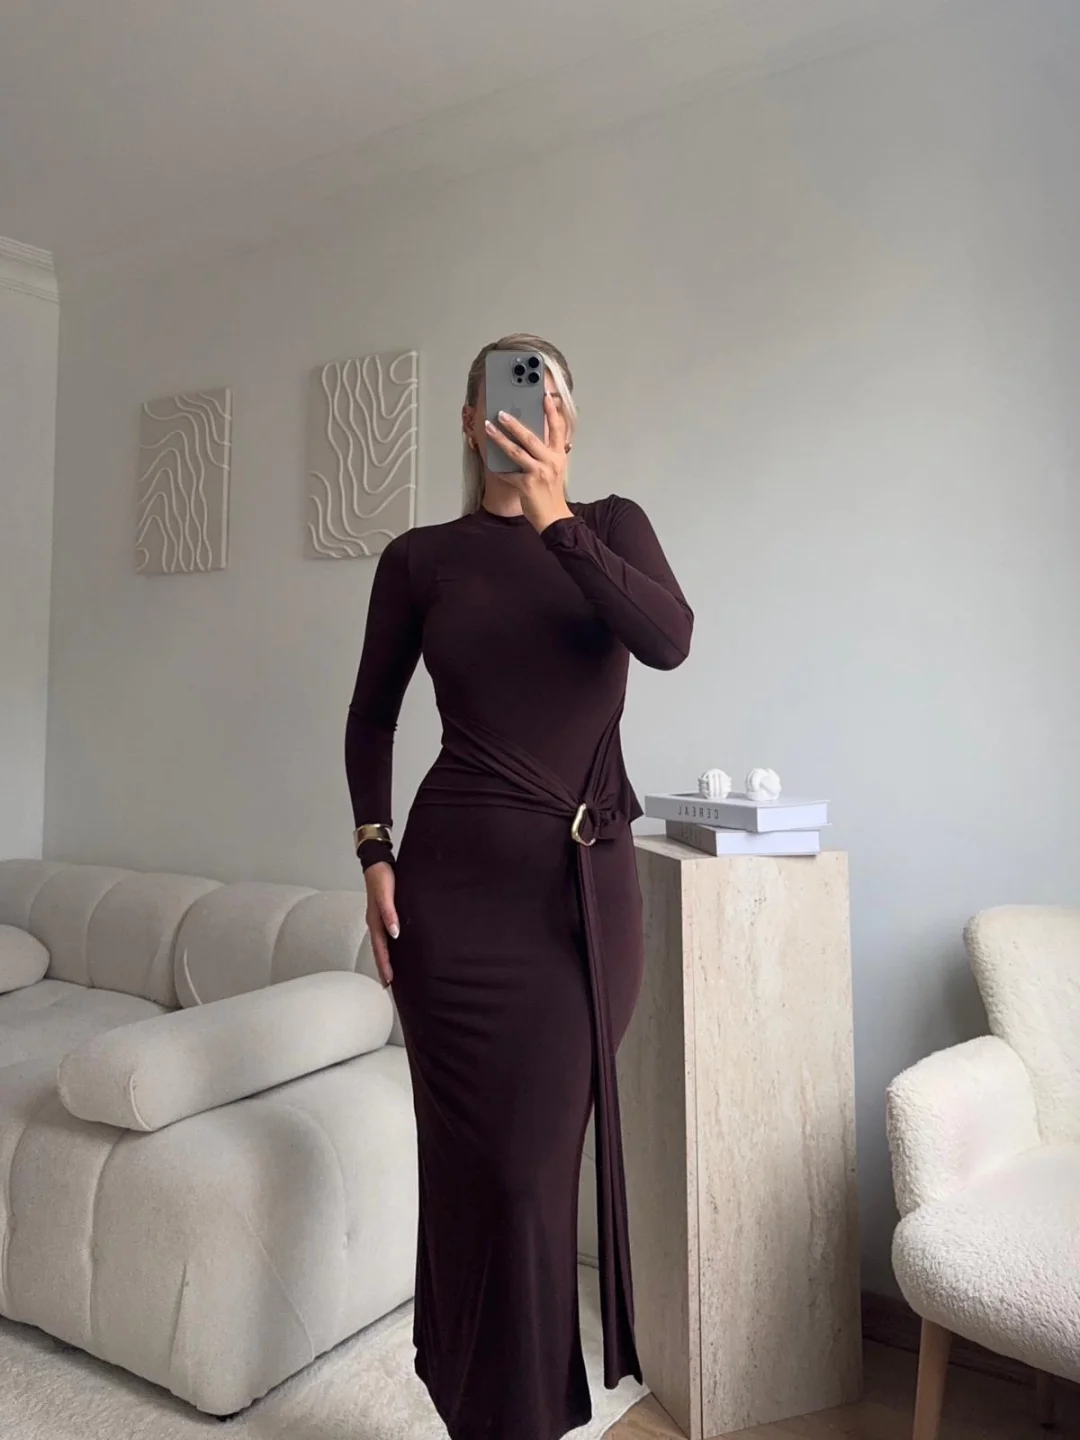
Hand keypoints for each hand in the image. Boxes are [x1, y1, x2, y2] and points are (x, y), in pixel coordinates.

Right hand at [364, 861, 398, 986]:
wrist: (378, 862)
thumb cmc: (381, 877)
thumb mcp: (386, 895)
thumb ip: (390, 913)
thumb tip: (395, 933)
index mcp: (375, 921)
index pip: (380, 949)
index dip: (384, 965)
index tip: (388, 980)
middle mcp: (375, 923)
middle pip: (379, 950)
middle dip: (382, 967)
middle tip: (387, 985)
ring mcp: (378, 919)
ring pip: (381, 944)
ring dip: (384, 959)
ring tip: (389, 973)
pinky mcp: (383, 913)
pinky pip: (384, 935)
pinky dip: (387, 946)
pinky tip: (394, 948)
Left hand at [485, 393, 573, 532]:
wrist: (553, 517)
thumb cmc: (551, 493)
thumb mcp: (554, 468)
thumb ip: (545, 452)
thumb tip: (529, 435)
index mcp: (558, 455)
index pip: (557, 429)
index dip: (552, 412)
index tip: (545, 397)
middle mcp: (550, 462)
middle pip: (531, 437)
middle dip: (514, 423)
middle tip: (502, 412)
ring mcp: (539, 473)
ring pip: (516, 451)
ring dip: (500, 438)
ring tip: (489, 427)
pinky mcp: (527, 485)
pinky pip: (508, 473)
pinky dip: (498, 468)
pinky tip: (489, 461)